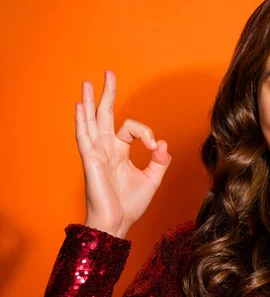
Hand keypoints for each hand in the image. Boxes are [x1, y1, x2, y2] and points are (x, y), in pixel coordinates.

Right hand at [75, 70, 171, 238]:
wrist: (117, 223)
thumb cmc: (130, 204)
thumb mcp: (152, 179)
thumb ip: (159, 160)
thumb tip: (162, 143)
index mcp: (119, 152)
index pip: (131, 128)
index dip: (145, 132)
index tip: (154, 147)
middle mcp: (106, 149)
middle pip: (105, 115)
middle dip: (107, 94)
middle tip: (108, 73)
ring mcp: (97, 153)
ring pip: (91, 121)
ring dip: (88, 101)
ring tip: (86, 83)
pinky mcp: (91, 161)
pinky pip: (85, 138)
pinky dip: (82, 121)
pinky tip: (80, 106)